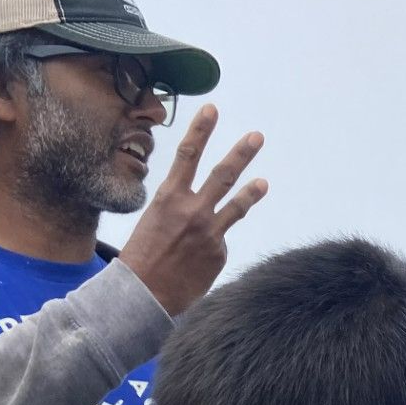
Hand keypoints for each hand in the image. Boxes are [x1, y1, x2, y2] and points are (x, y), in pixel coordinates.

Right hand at [117, 107, 266, 316]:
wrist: (142, 295)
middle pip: (223, 174)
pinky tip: (195, 262)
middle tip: (257, 136)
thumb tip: (203, 212)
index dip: (202, 129)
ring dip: (252, 191)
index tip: (212, 109)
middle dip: (242, 153)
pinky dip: (211, 249)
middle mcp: (192, 210)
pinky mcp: (219, 254)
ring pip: (236, 206)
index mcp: (168, 197)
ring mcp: (209, 232)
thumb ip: (178, 209)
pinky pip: (220, 244)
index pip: (187, 154)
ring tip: (263, 182)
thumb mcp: (153, 221)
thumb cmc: (142, 258)